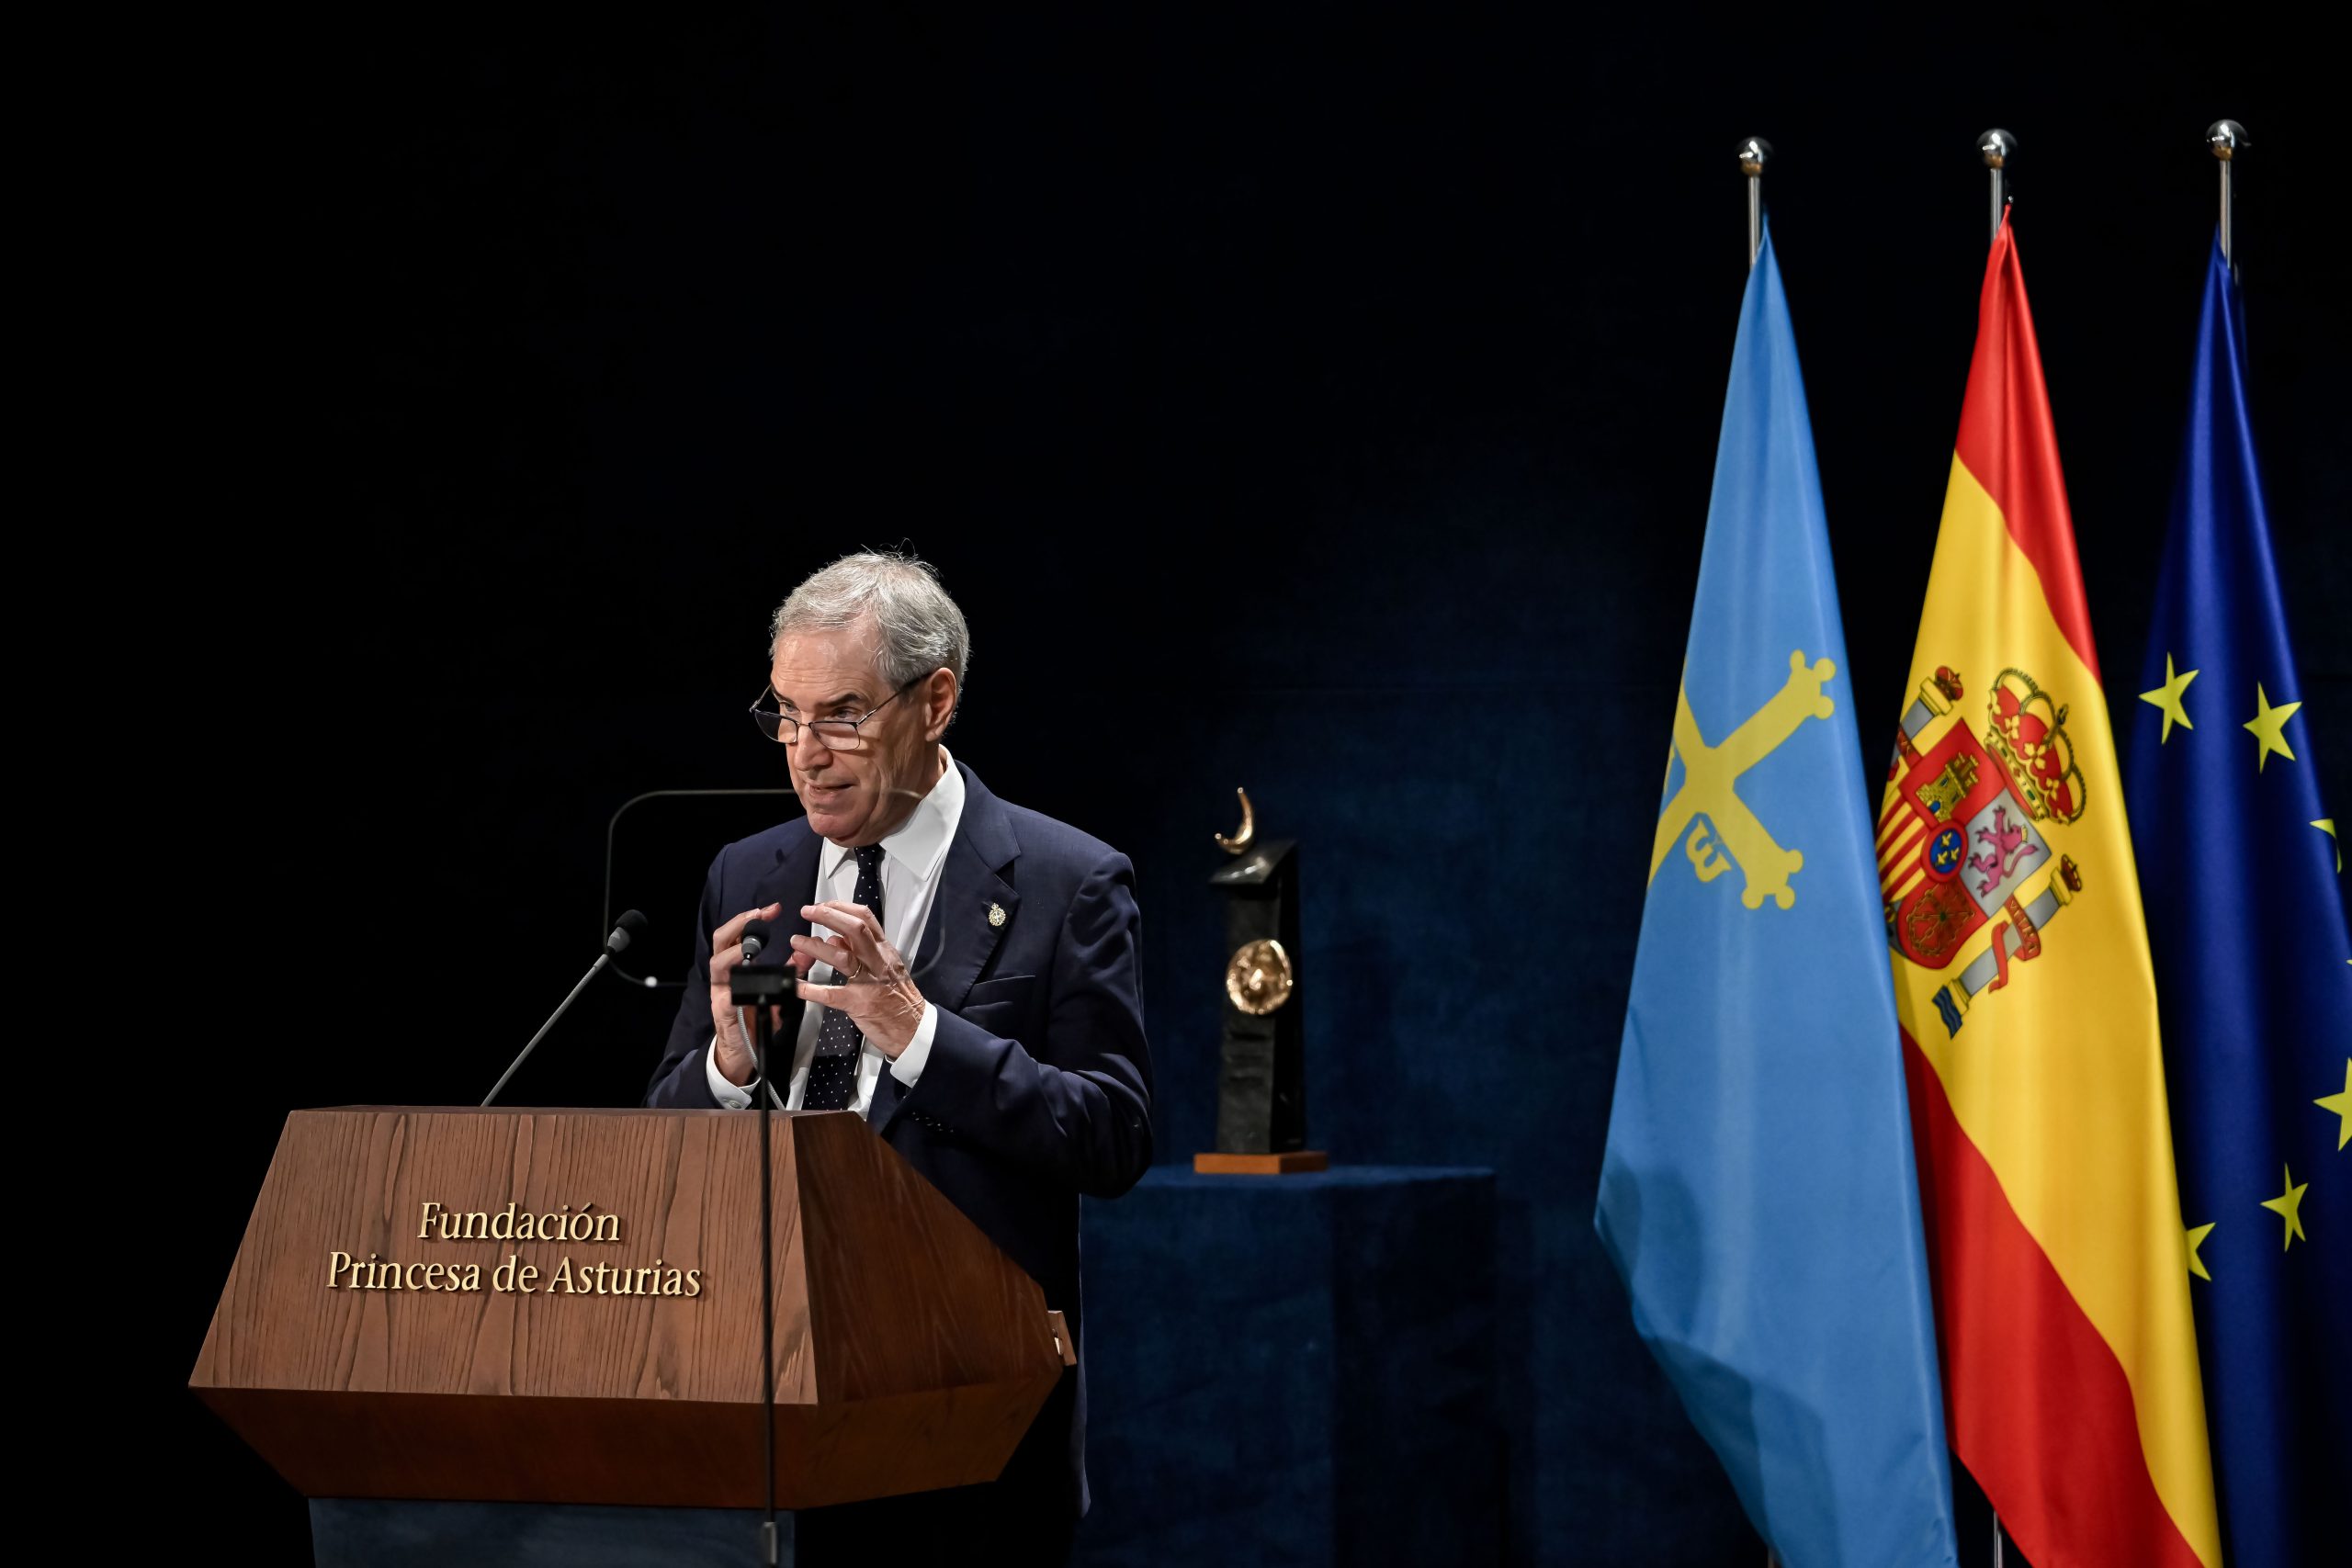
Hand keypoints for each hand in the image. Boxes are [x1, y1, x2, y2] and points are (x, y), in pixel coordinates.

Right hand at [706, 902, 801, 1085]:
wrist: (743, 1051)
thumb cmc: (757, 1018)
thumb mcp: (777, 992)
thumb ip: (790, 972)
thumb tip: (807, 953)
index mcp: (736, 967)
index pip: (740, 934)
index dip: (753, 919)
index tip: (773, 909)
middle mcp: (725, 976)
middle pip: (721, 941)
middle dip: (739, 925)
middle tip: (758, 916)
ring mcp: (721, 993)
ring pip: (717, 965)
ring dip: (732, 954)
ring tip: (747, 948)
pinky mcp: (722, 1014)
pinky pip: (725, 1000)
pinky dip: (733, 992)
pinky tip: (741, 987)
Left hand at [790, 901, 927, 1056]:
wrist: (913, 1029)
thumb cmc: (899, 998)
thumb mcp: (886, 967)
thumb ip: (862, 951)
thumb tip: (836, 937)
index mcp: (884, 950)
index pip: (865, 918)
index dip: (841, 907)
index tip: (822, 905)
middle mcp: (878, 961)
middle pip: (855, 929)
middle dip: (829, 916)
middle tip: (807, 912)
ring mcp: (869, 982)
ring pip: (842, 957)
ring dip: (816, 947)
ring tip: (797, 942)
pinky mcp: (860, 1004)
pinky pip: (832, 994)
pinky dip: (812, 989)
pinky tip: (797, 986)